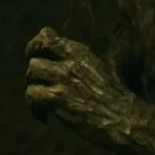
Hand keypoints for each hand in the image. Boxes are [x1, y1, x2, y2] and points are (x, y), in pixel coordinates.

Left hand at [25, 27, 135, 147]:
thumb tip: (102, 47)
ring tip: (40, 99)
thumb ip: (96, 57)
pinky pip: (32, 96)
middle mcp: (68, 62)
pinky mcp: (58, 100)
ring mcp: (62, 80)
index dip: (35, 44)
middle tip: (35, 81)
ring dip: (31, 87)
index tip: (36, 54)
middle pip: (34, 57)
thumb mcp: (109, 66)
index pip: (47, 35)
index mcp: (79, 52)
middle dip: (32, 70)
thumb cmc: (119, 95)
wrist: (124, 119)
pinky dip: (34, 108)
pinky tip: (44, 116)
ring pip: (30, 74)